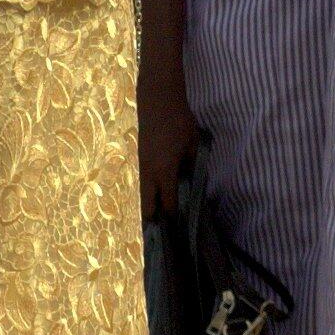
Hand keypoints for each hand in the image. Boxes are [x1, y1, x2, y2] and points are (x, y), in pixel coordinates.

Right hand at [138, 86, 200, 219]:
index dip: (172, 214)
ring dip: (149, 204)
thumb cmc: (180, 122)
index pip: (168, 200)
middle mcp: (149, 171)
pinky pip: (144, 181)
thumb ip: (193, 164)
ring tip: (155, 220)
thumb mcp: (193, 144)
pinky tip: (154, 196)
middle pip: (148, 202)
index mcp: (165, 170)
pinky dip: (148, 192)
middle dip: (154, 217)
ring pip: (144, 191)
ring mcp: (142, 164)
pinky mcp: (141, 157)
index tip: (178, 228)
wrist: (157, 101)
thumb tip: (193, 179)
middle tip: (160, 233)